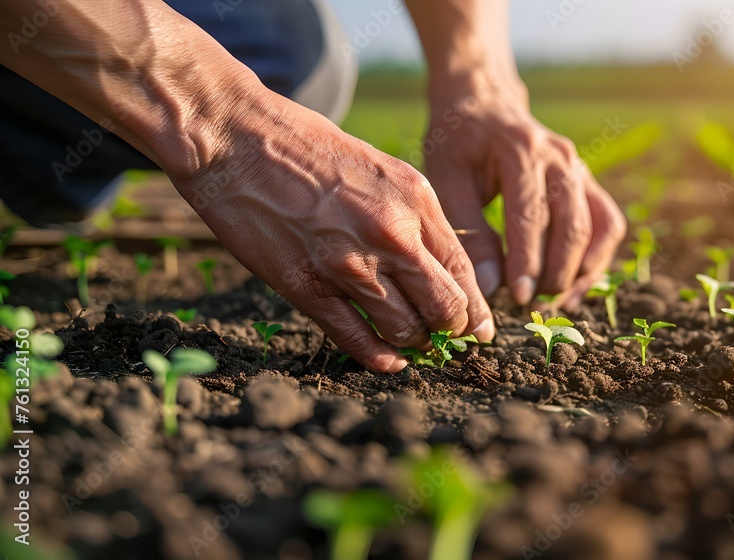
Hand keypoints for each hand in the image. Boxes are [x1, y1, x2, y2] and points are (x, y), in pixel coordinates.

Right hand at [173, 91, 494, 371]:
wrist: (235, 137)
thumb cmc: (304, 144)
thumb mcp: (377, 166)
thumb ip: (409, 212)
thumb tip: (435, 261)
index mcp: (415, 199)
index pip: (463, 269)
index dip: (474, 307)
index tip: (477, 327)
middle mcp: (392, 234)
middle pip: (445, 307)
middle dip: (452, 330)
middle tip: (449, 339)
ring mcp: (350, 265)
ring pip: (405, 329)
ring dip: (413, 343)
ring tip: (411, 343)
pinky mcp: (308, 288)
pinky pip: (356, 338)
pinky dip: (378, 357)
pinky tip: (388, 361)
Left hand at [423, 78, 625, 308]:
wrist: (481, 103)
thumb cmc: (458, 143)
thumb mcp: (447, 179)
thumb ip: (468, 231)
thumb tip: (489, 287)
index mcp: (522, 151)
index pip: (532, 215)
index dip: (527, 261)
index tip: (516, 297)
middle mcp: (560, 158)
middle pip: (572, 225)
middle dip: (554, 272)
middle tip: (529, 303)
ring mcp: (580, 168)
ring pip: (598, 227)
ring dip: (580, 270)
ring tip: (551, 298)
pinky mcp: (588, 181)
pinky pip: (607, 223)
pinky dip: (596, 258)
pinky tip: (572, 284)